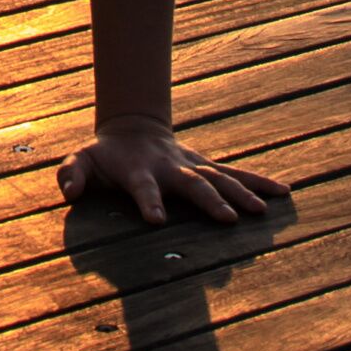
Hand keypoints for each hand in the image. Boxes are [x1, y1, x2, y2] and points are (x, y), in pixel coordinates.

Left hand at [56, 118, 288, 224]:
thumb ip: (72, 173)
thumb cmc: (105, 154)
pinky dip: (259, 182)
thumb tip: (67, 192)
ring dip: (240, 193)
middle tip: (226, 220)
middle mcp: (171, 168)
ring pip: (220, 178)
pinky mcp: (207, 167)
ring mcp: (192, 165)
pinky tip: (283, 193)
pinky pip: (236, 175)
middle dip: (208, 200)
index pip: (143, 187)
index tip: (156, 220)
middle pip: (192, 183)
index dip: (148, 202)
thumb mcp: (81, 160)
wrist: (133, 129)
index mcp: (139, 171)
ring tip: (261, 211)